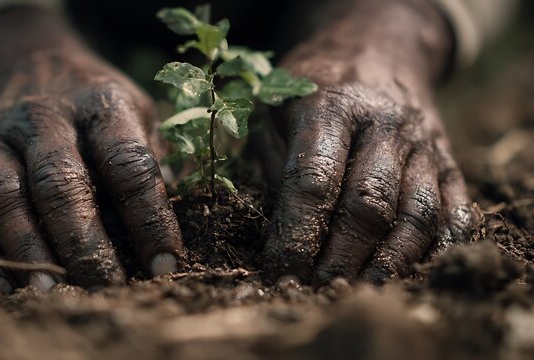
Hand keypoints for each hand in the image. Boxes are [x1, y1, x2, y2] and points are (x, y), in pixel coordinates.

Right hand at [0, 9, 181, 291]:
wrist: (27, 63)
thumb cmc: (96, 104)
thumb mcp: (137, 112)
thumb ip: (153, 163)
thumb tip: (167, 229)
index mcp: (99, 103)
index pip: (128, 164)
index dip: (150, 219)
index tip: (165, 265)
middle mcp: (43, 118)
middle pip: (60, 185)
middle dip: (85, 244)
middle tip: (109, 290)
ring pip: (7, 201)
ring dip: (30, 253)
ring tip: (54, 295)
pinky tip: (12, 287)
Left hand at [262, 0, 477, 285]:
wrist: (380, 47)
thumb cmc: (315, 82)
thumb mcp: (274, 101)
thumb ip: (269, 155)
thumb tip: (274, 223)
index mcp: (332, 105)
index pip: (314, 181)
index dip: (297, 233)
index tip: (280, 269)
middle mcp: (385, 125)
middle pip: (369, 205)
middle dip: (341, 258)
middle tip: (316, 290)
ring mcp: (424, 143)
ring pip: (417, 214)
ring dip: (389, 263)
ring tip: (360, 291)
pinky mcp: (448, 160)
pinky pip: (454, 210)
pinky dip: (437, 248)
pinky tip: (412, 271)